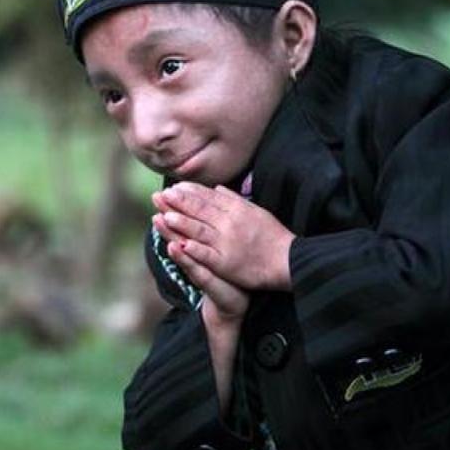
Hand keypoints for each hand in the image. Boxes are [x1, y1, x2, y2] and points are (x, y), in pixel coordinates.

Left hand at [152, 182, 294, 291]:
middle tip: (162, 196)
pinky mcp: (227, 263)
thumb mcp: (256, 210)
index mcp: (236, 210)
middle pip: (201, 211)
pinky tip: (180, 245)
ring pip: (200, 230)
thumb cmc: (273, 236)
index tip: (175, 186)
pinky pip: (208, 255)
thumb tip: (218, 187)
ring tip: (165, 216)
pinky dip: (194, 249)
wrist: (288, 259)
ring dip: (182, 223)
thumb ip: (234, 199)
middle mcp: (230, 223)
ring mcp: (227, 243)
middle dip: (179, 203)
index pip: (209, 198)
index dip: (190, 192)